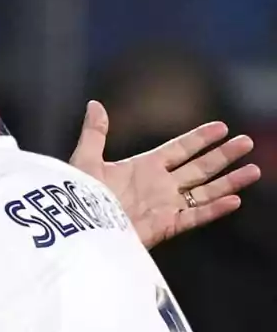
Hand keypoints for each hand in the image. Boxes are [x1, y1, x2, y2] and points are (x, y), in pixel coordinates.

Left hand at [68, 100, 261, 248]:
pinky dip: (214, 209)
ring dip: (229, 181)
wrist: (76, 226)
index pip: (178, 149)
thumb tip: (95, 104)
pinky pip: (195, 216)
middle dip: (223, 155)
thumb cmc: (76, 196)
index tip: (221, 126)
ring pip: (205, 191)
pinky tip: (234, 200)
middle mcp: (158, 185)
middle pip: (199, 167)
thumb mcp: (86, 160)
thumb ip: (95, 133)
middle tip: (247, 141)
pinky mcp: (165, 226)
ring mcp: (164, 206)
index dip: (199, 138)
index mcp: (143, 167)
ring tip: (254, 169)